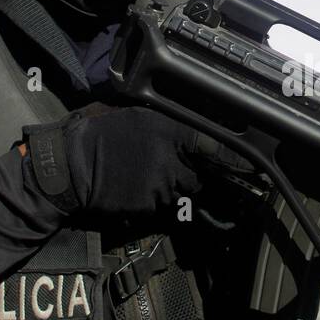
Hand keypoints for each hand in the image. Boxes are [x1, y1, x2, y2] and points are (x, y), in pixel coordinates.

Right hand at [22, 104, 241, 217]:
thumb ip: (168, 122)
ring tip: (146, 173)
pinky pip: (164, 203)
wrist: (69, 166)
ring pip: (183, 189)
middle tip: (169, 165)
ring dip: (173, 185)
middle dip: (193, 172)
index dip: (234, 159)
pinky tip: (135, 186)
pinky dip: (155, 198)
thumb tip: (198, 126)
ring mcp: (162, 183)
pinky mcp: (151, 205)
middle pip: (201, 173)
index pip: (214, 145)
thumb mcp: (136, 114)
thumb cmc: (99, 134)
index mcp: (169, 128)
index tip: (251, 167)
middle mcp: (171, 156)